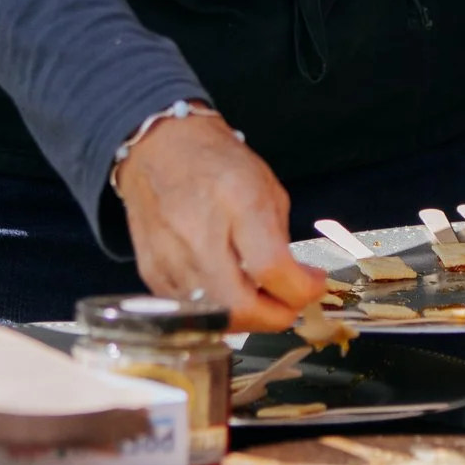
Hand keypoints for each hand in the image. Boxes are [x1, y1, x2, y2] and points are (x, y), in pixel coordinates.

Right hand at [114, 113, 327, 332]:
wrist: (158, 147)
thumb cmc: (218, 162)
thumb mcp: (265, 186)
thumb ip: (280, 238)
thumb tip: (294, 282)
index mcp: (237, 200)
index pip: (271, 268)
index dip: (301, 289)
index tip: (313, 284)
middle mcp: (198, 232)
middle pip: (239, 306)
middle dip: (274, 317)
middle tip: (289, 306)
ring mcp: (169, 256)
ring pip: (214, 317)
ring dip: (246, 318)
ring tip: (260, 298)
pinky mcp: (151, 271)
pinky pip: (190, 311)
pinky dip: (216, 310)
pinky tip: (228, 292)